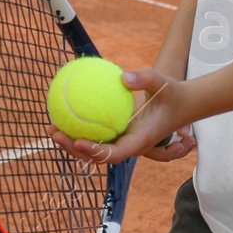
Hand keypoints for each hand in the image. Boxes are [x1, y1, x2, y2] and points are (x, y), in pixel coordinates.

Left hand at [50, 67, 196, 165]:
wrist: (181, 104)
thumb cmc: (172, 94)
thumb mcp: (163, 82)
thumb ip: (146, 78)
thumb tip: (123, 76)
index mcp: (140, 141)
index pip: (115, 153)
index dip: (95, 151)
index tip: (78, 141)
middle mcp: (129, 145)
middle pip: (97, 156)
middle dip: (73, 149)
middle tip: (54, 132)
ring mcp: (123, 141)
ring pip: (94, 148)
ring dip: (71, 142)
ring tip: (51, 128)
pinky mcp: (118, 134)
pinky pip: (96, 134)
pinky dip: (80, 128)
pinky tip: (65, 113)